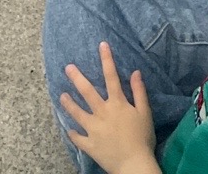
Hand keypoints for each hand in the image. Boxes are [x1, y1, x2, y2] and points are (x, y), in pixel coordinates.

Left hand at [61, 44, 154, 173]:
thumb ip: (139, 92)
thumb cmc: (142, 138)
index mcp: (117, 103)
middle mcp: (102, 113)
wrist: (134, 165)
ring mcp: (93, 129)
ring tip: (61, 96)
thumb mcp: (145, 113)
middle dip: (77, 78)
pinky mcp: (89, 145)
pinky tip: (69, 129)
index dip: (107, 59)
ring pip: (78, 113)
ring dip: (69, 104)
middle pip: (87, 92)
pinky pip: (78, 138)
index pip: (111, 76)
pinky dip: (73, 133)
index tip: (102, 45)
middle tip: (68, 68)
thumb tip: (135, 71)